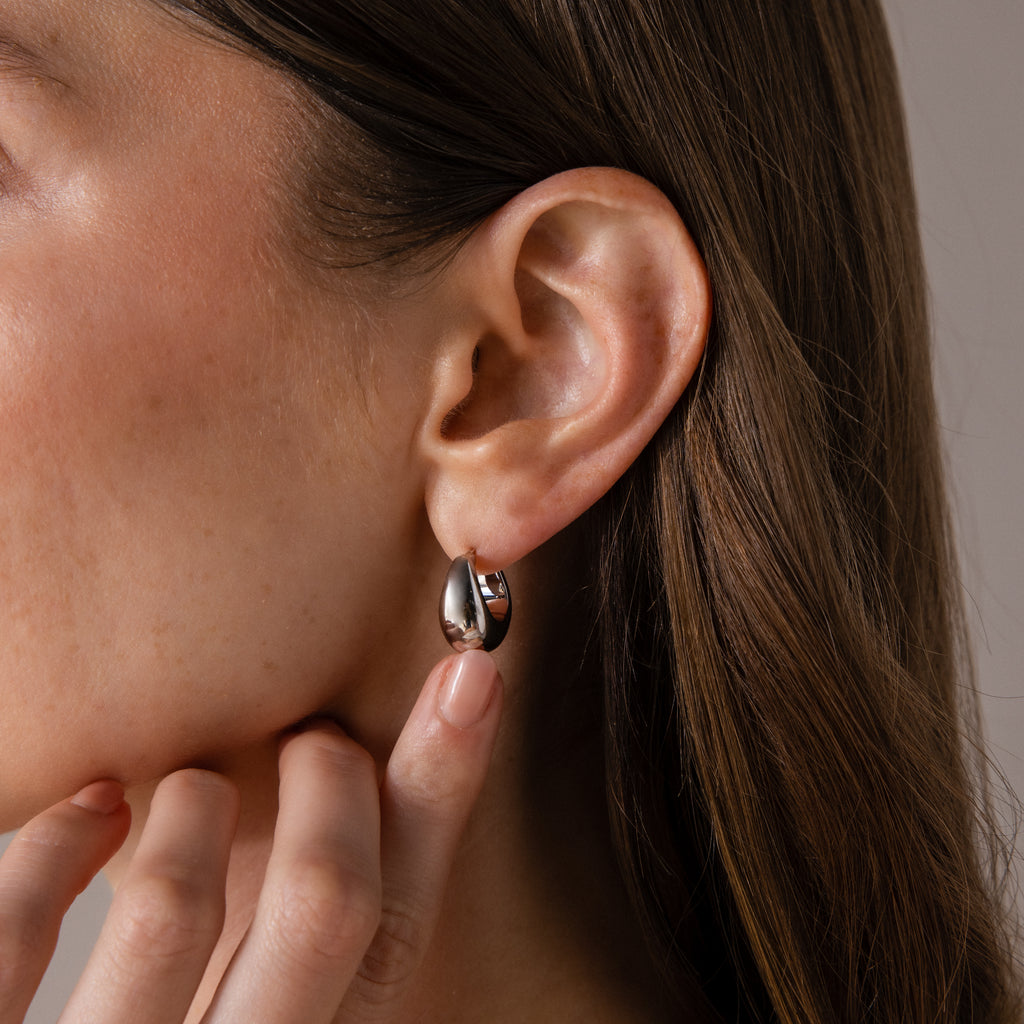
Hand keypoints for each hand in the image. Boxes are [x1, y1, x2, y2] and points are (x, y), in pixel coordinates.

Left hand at [0, 649, 501, 1022]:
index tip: (471, 677)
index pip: (399, 930)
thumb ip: (309, 932)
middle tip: (312, 740)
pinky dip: (62, 838)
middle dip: (331, 778)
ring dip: (196, 798)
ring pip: (174, 906)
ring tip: (197, 786)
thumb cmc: (203, 1020)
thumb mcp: (279, 999)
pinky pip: (18, 931)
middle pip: (327, 903)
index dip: (442, 790)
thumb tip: (359, 768)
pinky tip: (94, 810)